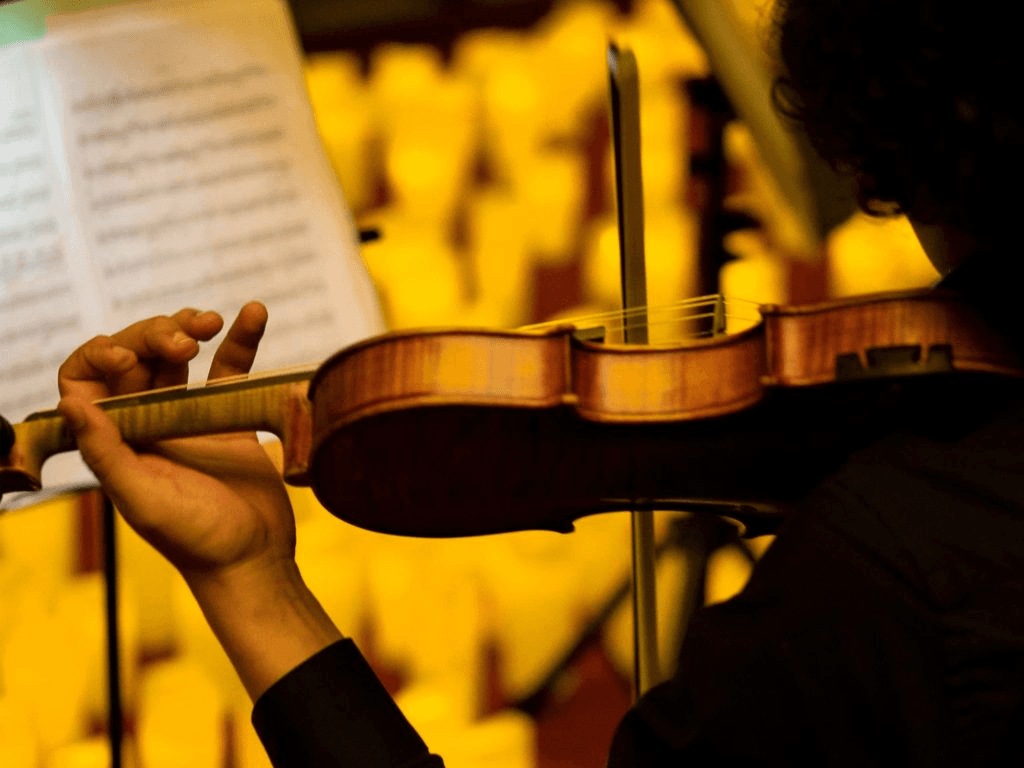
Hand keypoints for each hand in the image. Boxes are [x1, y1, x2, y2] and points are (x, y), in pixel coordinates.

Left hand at [56, 302, 295, 585]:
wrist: (256, 558)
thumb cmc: (198, 540)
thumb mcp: (144, 500)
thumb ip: (108, 453)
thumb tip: (71, 402)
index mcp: (115, 441)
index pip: (87, 380)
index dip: (102, 356)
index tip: (134, 356)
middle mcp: (146, 424)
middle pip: (134, 358)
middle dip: (153, 335)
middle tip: (184, 342)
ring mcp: (188, 417)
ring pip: (177, 355)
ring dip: (187, 328)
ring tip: (210, 321)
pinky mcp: (231, 415)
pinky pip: (231, 367)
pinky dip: (242, 338)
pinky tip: (254, 312)